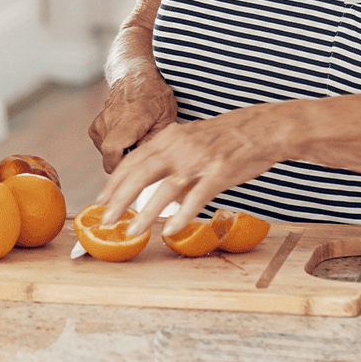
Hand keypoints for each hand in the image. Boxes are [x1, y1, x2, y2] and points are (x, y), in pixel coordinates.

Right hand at [88, 66, 178, 171]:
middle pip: (111, 157)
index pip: (112, 148)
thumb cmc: (155, 96)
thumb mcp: (166, 119)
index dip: (120, 165)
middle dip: (126, 162)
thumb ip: (154, 142)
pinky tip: (127, 137)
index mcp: (130, 117)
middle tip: (143, 151)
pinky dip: (116, 148)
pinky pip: (104, 149)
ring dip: (122, 154)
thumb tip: (144, 163)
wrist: (135, 77)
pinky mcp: (95, 128)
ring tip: (136, 140)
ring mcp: (100, 123)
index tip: (133, 168)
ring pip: (108, 155)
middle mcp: (110, 120)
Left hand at [95, 105, 282, 235]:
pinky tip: (169, 231)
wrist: (260, 129)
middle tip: (104, 220)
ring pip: (164, 190)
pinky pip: (196, 198)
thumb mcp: (189, 142)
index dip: (114, 182)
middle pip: (140, 174)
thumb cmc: (224, 138)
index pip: (133, 161)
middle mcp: (178, 148)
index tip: (100, 200)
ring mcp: (198, 161)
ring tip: (131, 232)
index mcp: (168, 139)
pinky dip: (181, 216)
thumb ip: (170, 161)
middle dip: (119, 199)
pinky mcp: (218, 174)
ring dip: (145, 214)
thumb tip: (158, 191)